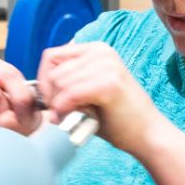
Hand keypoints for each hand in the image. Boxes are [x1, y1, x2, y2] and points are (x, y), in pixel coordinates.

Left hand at [36, 42, 161, 155]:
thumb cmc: (115, 117)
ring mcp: (107, 65)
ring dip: (56, 105)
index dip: (44, 81)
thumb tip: (38, 85)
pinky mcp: (109, 83)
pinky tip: (67, 119)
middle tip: (59, 114)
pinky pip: (70, 94)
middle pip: (52, 71)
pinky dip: (63, 109)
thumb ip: (67, 81)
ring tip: (66, 118)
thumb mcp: (88, 90)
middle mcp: (102, 52)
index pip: (51, 56)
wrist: (147, 135)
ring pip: (59, 83)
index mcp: (96, 49)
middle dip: (49, 96)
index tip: (51, 101)